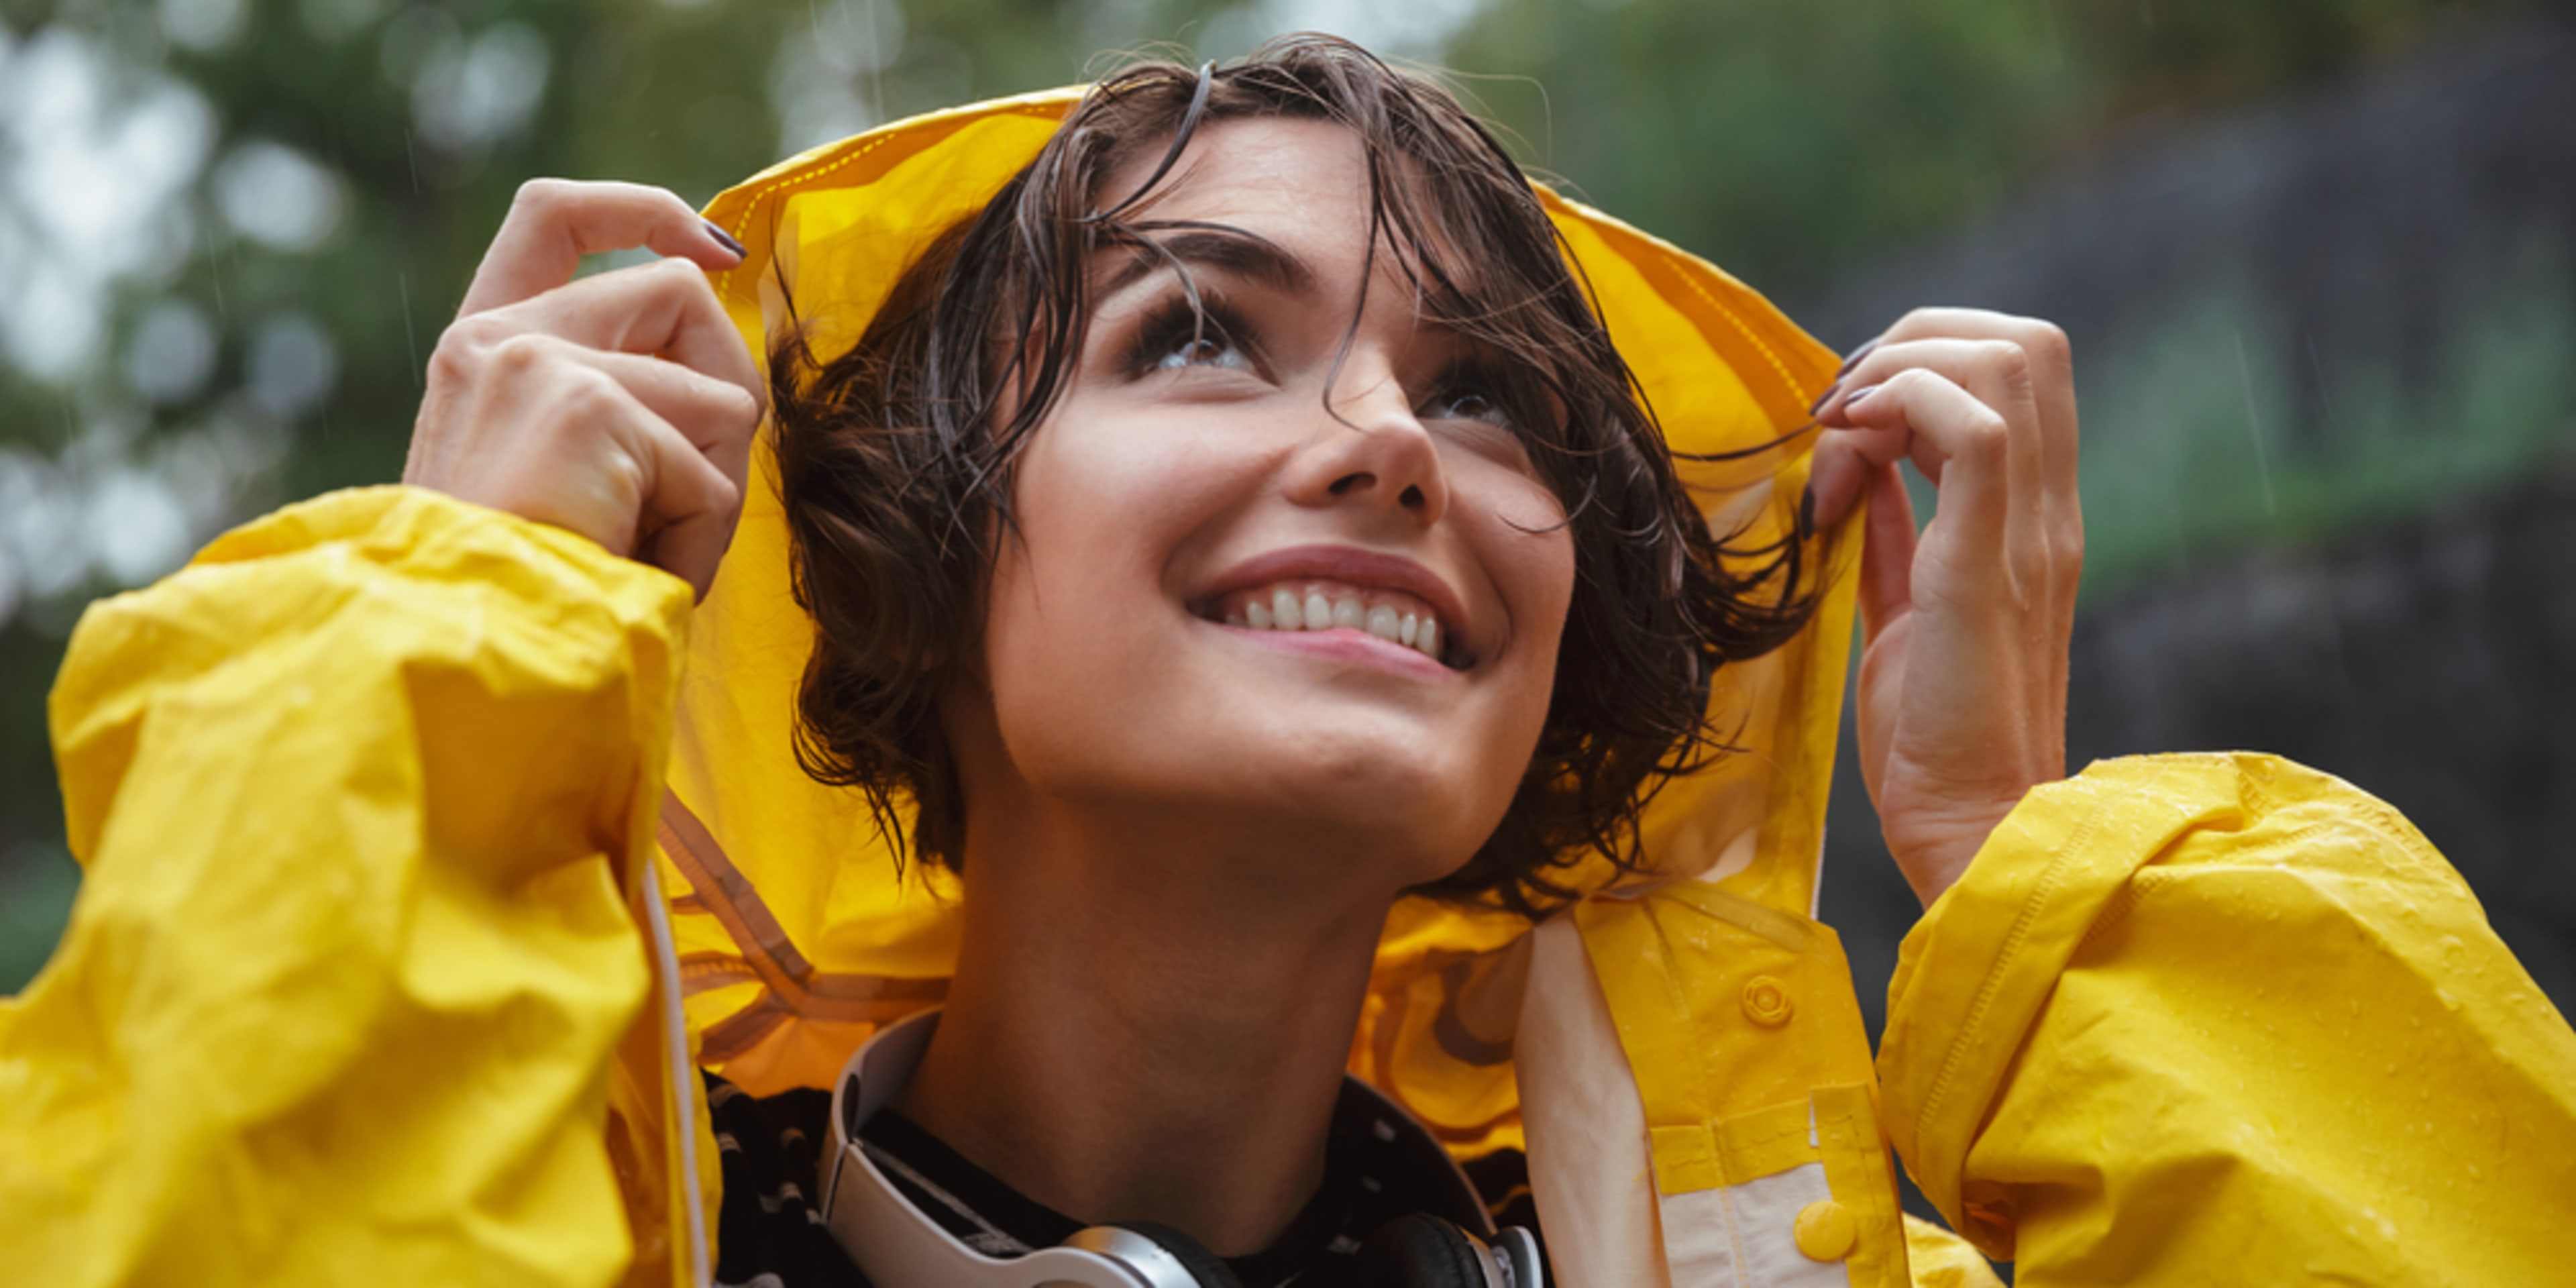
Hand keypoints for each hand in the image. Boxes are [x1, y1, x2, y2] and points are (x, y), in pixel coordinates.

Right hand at [404, 179, 762, 597]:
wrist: (451, 650)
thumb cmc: (514, 592)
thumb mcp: (550, 477)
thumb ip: (610, 404)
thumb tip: (726, 379)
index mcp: (479, 349)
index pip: (553, 214)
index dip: (645, 211)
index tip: (712, 251)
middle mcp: (497, 340)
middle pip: (681, 293)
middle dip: (726, 391)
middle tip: (694, 491)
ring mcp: (541, 363)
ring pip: (722, 395)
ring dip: (713, 490)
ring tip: (646, 551)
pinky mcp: (591, 408)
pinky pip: (713, 478)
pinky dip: (700, 543)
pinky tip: (639, 574)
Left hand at [1806, 309, 2081, 905]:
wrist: (1970, 825)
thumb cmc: (1935, 738)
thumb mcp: (1906, 610)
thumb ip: (1895, 536)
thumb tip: (1859, 472)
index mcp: (2033, 520)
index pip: (2022, 370)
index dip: (1925, 359)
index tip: (1848, 418)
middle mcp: (2047, 512)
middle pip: (2025, 341)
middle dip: (1913, 340)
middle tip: (1839, 412)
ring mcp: (2029, 532)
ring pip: (2007, 359)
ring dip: (1899, 369)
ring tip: (1838, 435)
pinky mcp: (1990, 561)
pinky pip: (1974, 426)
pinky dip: (1899, 408)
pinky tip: (1845, 458)